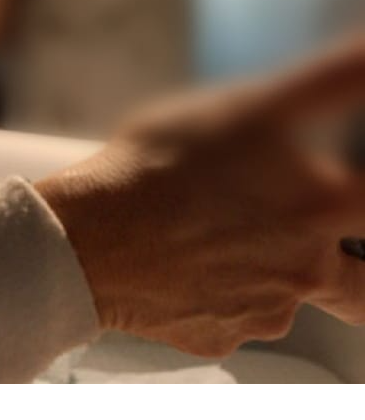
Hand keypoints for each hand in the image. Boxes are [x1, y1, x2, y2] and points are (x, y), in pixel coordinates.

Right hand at [36, 37, 364, 356]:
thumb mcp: (247, 106)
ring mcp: (260, 313)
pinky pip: (230, 320)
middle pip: (357, 284)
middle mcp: (305, 271)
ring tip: (204, 234)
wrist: (82, 241)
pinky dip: (213, 296)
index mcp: (321, 208)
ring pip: (283, 297)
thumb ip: (330, 81)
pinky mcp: (215, 338)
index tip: (341, 200)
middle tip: (283, 235)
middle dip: (337, 264)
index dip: (355, 202)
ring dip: (261, 272)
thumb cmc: (154, 169)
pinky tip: (178, 263)